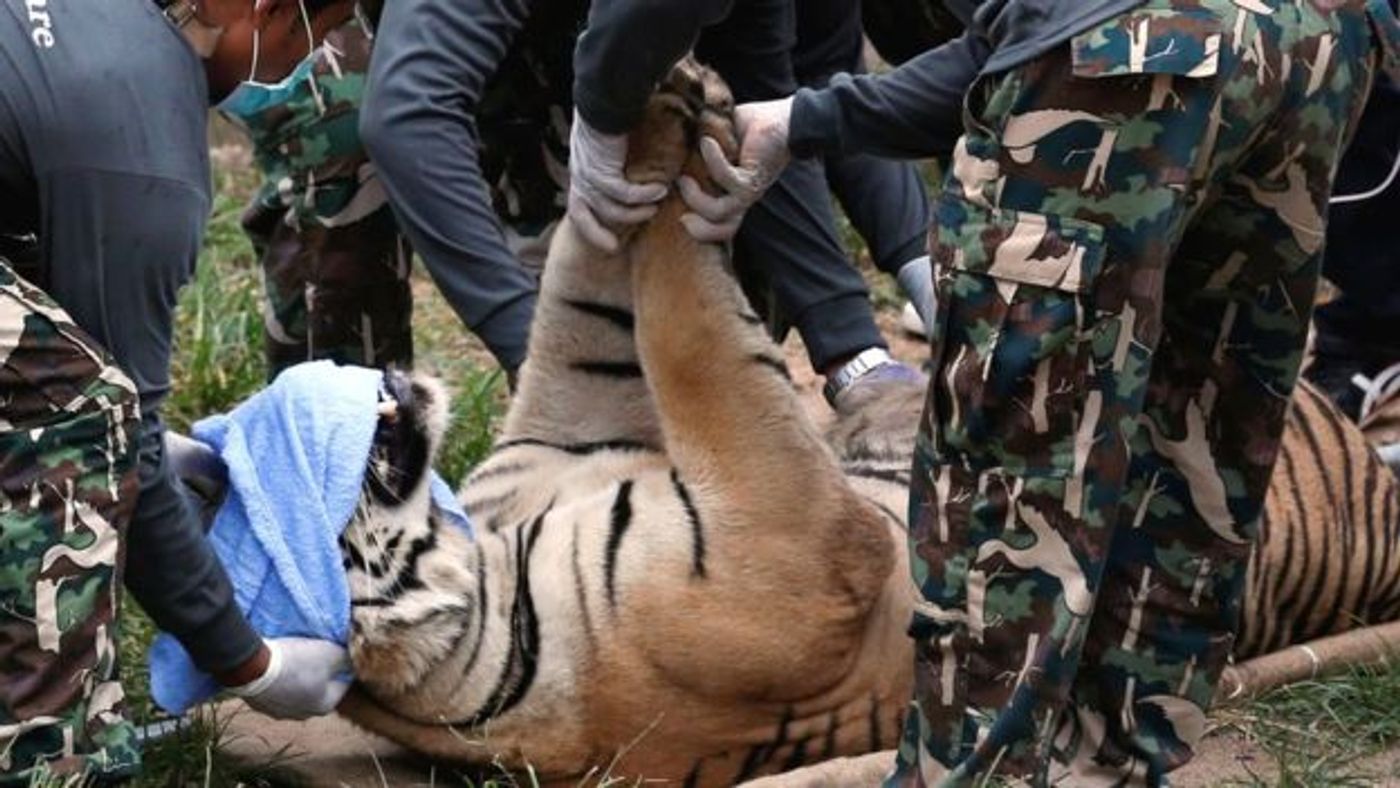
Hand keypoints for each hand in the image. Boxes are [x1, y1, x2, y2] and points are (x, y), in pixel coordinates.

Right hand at [226, 638, 350, 719]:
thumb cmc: (298, 662)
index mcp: (324, 706)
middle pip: (319, 690)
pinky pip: (276, 691)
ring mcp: (279, 713)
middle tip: (317, 653)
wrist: (254, 669)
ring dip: (298, 677)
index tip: (339, 651)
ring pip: (296, 692)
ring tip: (295, 658)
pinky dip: (278, 679)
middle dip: (321, 673)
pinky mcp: (260, 706)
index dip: (343, 665)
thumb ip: (346, 658)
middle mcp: (303, 715)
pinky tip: (276, 665)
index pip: (343, 684)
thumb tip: (351, 661)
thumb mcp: (331, 653)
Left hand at [567, 110, 668, 251]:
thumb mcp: (608, 144)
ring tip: (657, 205)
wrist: (606, 98)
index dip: (589, 225)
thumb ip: (614, 161)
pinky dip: (643, 195)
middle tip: (615, 247)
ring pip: (611, 209)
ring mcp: (588, 175)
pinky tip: (659, 190)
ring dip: (636, 212)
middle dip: (597, 233)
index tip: (607, 241)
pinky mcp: (602, 170)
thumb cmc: (611, 115)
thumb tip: (634, 170)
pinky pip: (625, 194)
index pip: (577, 205)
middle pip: (582, 215)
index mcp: (579, 170)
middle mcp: (579, 175)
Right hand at [679, 97, 793, 242]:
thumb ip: (697, 149)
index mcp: (733, 194)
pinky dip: (713, 161)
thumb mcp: (719, 142)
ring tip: (684, 176)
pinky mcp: (753, 178)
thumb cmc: (752, 129)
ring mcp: (748, 191)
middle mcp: (742, 198)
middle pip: (720, 229)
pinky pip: (726, 179)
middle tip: (677, 195)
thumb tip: (668, 144)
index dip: (698, 230)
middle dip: (695, 224)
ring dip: (695, 196)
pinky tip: (707, 143)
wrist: (786, 121)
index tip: (678, 214)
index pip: (718, 227)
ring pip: (717, 212)